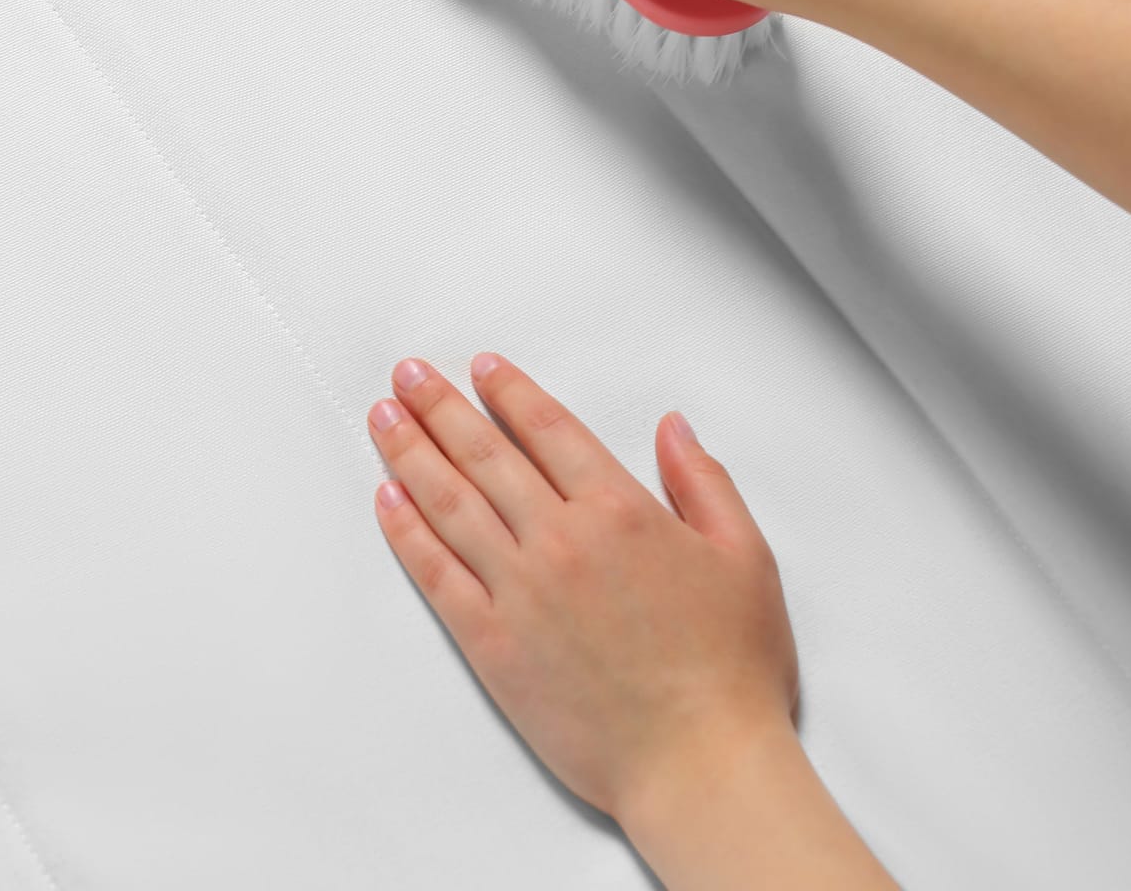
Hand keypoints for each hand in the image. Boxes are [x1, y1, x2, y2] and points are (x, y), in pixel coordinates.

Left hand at [369, 354, 893, 888]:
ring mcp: (519, 592)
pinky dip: (406, 530)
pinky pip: (435, 573)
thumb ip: (703, 484)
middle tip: (408, 373)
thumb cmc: (731, 673)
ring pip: (449, 503)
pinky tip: (387, 499)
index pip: (549, 431)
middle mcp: (560, 542)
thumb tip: (673, 428)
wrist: (698, 763)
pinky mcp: (491, 643)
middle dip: (441, 406)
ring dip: (410, 453)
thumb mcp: (746, 559)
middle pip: (484, 455)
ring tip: (383, 417)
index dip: (510, 392)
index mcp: (621, 513)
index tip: (482, 368)